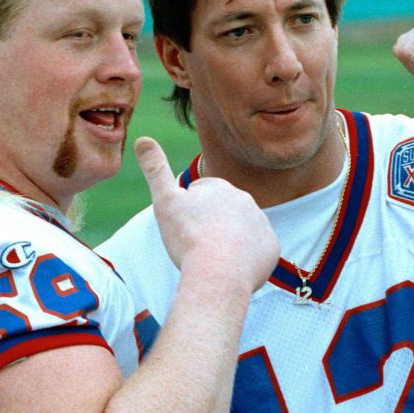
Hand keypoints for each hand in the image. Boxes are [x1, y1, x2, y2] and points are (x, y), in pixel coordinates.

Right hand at [135, 137, 278, 293]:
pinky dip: (246, 260)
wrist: (219, 274)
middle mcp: (245, 200)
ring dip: (229, 242)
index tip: (185, 228)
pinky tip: (232, 269)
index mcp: (219, 187)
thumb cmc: (188, 237)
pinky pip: (257, 252)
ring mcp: (261, 223)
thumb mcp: (165, 201)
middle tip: (197, 246)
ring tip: (214, 260)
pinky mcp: (272, 247)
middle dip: (210, 226)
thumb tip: (142, 138)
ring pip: (241, 232)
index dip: (189, 213)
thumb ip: (154, 169)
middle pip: (222, 213)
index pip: (201, 195)